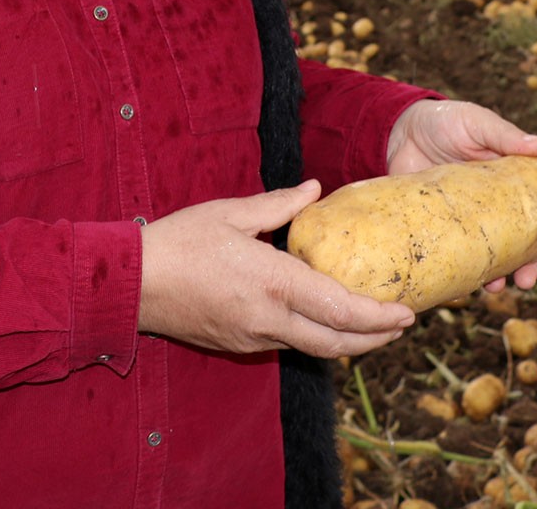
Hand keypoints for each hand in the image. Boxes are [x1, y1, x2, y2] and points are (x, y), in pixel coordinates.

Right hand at [139, 182, 413, 357]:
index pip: (340, 311)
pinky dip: (315, 337)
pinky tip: (322, 320)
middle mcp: (268, 320)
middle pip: (337, 343)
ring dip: (347, 341)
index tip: (407, 313)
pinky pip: (287, 344)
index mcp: (273, 283)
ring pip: (313, 348)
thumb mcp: (231, 213)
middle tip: (400, 325)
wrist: (129, 285)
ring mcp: (253, 338)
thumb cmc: (178, 242)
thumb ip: (279, 205)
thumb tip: (315, 189)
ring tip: (371, 324)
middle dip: (375, 339)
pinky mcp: (238, 345)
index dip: (379, 317)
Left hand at [384, 101, 536, 292]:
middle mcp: (498, 204)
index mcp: (515, 178)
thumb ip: (503, 134)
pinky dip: (466, 275)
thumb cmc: (444, 121)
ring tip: (496, 288)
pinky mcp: (444, 230)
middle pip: (525, 241)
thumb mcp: (475, 123)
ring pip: (495, 255)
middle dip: (531, 264)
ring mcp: (471, 220)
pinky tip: (465, 286)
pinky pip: (460, 258)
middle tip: (526, 280)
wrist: (397, 133)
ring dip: (501, 276)